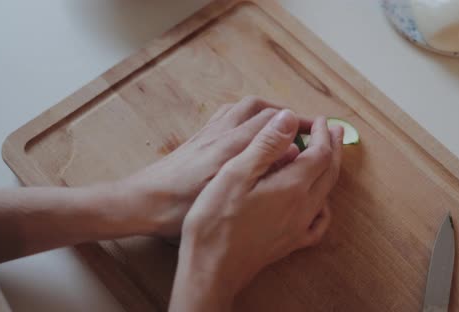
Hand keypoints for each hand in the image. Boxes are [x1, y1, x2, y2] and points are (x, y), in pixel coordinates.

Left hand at [112, 97, 311, 236]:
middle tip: (302, 127)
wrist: (141, 201)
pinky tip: (246, 129)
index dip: (298, 123)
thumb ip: (259, 165)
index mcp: (231, 145)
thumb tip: (291, 149)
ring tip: (280, 124)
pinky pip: (226, 115)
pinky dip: (244, 115)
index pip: (274, 122)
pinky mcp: (198, 139)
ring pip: (243, 109)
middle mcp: (222, 133)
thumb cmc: (179, 204)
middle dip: (285, 114)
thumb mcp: (223, 189)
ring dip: (265, 111)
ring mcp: (208, 134)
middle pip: (260, 110)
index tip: (318, 131)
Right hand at [169, 110, 342, 310]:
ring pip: (326, 193)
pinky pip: (318, 222)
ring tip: (328, 156)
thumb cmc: (216, 220)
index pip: (320, 153)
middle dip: (333, 147)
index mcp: (292, 186)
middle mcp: (303, 207)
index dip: (323, 134)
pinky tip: (318, 203)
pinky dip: (324, 205)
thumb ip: (266, 144)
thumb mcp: (235, 172)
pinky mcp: (290, 243)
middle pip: (329, 172)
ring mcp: (299, 228)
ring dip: (330, 170)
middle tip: (335, 130)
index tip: (321, 120)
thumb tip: (290, 118)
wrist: (211, 269)